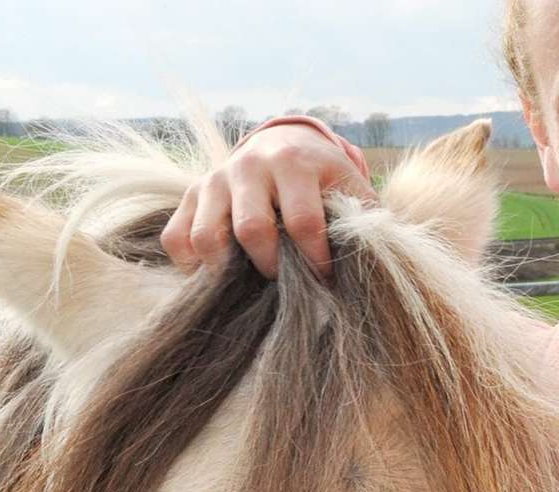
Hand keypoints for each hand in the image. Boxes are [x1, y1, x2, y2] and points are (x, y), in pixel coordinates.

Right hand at [161, 122, 375, 279]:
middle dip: (273, 267)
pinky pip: (176, 238)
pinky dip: (191, 265)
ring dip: (228, 271)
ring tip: (252, 280)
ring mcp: (215, 179)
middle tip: (288, 281)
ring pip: (206, 237)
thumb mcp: (352, 188)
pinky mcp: (192, 194)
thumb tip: (381, 265)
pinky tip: (218, 274)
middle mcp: (249, 165)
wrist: (286, 142)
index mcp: (294, 162)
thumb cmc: (326, 178)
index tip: (326, 280)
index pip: (303, 222)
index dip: (316, 261)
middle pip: (251, 230)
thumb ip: (367, 220)